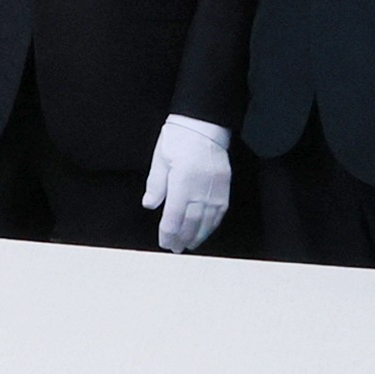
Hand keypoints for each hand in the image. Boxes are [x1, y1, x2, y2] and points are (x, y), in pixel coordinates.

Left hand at [142, 115, 234, 254]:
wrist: (204, 125)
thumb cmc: (179, 138)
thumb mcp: (160, 158)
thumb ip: (156, 184)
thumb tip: (150, 204)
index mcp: (181, 183)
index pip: (173, 217)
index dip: (168, 233)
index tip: (164, 242)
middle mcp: (200, 190)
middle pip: (191, 223)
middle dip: (182, 238)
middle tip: (175, 248)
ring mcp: (215, 190)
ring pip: (207, 221)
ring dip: (197, 235)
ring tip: (189, 244)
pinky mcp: (224, 187)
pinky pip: (219, 212)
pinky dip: (212, 225)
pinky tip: (205, 230)